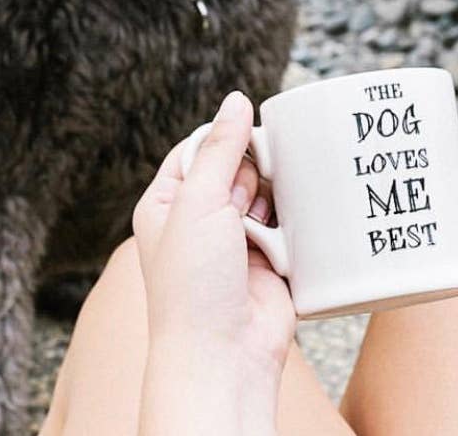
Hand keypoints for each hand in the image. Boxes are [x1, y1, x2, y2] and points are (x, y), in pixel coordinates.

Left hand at [132, 90, 294, 435]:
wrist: (225, 357)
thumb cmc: (193, 286)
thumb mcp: (198, 201)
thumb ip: (220, 148)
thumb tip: (236, 100)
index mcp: (167, 202)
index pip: (198, 146)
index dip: (224, 139)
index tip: (245, 138)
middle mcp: (200, 219)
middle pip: (238, 165)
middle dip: (250, 176)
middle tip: (244, 203)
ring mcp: (236, 241)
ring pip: (267, 193)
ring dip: (270, 205)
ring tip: (260, 228)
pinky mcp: (270, 261)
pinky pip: (289, 224)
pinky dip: (291, 228)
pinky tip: (285, 238)